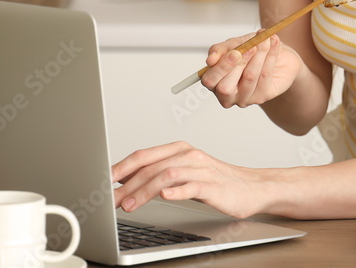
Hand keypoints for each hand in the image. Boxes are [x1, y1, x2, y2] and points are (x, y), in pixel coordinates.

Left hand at [112, 142, 264, 218]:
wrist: (251, 188)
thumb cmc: (216, 182)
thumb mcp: (184, 174)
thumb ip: (159, 174)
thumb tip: (126, 181)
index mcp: (179, 150)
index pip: (144, 156)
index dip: (121, 167)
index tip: (104, 180)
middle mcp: (188, 155)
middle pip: (151, 167)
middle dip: (127, 184)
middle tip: (111, 199)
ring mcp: (201, 169)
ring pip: (166, 175)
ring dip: (143, 190)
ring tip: (129, 205)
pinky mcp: (212, 184)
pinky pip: (191, 186)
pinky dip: (176, 191)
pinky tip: (164, 197)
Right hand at [201, 31, 302, 107]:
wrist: (278, 56)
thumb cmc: (249, 50)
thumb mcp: (233, 44)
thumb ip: (220, 49)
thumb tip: (211, 59)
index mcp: (214, 82)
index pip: (210, 80)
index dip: (222, 66)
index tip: (235, 52)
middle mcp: (227, 95)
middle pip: (226, 87)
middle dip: (238, 65)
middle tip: (250, 48)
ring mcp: (244, 98)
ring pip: (249, 78)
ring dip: (258, 56)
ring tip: (264, 41)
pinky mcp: (262, 96)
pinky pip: (265, 76)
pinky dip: (270, 56)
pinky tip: (273, 44)